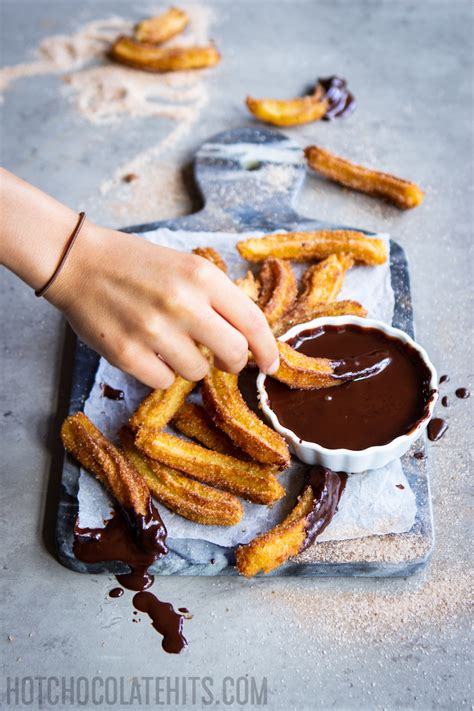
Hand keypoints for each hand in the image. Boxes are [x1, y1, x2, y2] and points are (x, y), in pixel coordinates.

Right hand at [48, 223, 278, 387]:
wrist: (78, 262)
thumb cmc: (136, 265)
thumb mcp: (186, 266)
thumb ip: (218, 298)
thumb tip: (248, 338)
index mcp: (202, 277)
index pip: (252, 321)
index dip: (267, 349)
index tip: (270, 364)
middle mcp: (183, 303)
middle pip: (234, 354)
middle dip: (233, 362)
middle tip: (222, 359)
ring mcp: (154, 331)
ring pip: (198, 372)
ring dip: (192, 365)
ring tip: (171, 344)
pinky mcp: (127, 354)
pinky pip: (165, 382)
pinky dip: (162, 372)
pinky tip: (148, 351)